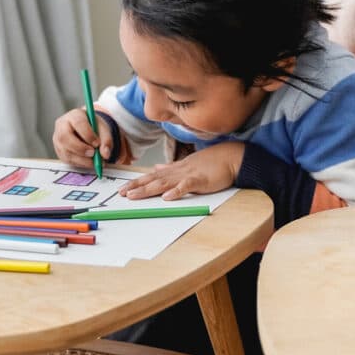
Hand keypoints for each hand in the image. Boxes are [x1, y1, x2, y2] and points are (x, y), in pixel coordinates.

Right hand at [52, 108, 120, 169]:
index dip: (87, 134)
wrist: (87, 130)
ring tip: (94, 161)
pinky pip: (66, 159)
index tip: (97, 144)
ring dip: (81, 159)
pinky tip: (88, 162)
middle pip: (65, 137)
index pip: (78, 123)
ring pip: (65, 151)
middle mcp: (62, 126)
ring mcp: (57, 138)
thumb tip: (105, 154)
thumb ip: (106, 140)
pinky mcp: (58, 150)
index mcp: (74, 115)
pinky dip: (79, 163)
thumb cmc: (94, 127)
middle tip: (93, 154)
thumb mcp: (103, 129)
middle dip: (80, 148)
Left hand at [118, 141, 243, 200]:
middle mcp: (179, 170)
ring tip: (134, 196)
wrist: (232, 157)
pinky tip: (167, 198)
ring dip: (148, 189)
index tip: (124, 188)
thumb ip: (172, 167)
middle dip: (136, 186)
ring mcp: (189, 174)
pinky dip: (176, 191)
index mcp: (176, 168)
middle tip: (122, 193)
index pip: (153, 175)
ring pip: (164, 182)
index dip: (138, 181)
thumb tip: (157, 166)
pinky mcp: (200, 180)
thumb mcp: (189, 163)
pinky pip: (186, 186)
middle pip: (154, 179)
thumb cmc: (213, 161)